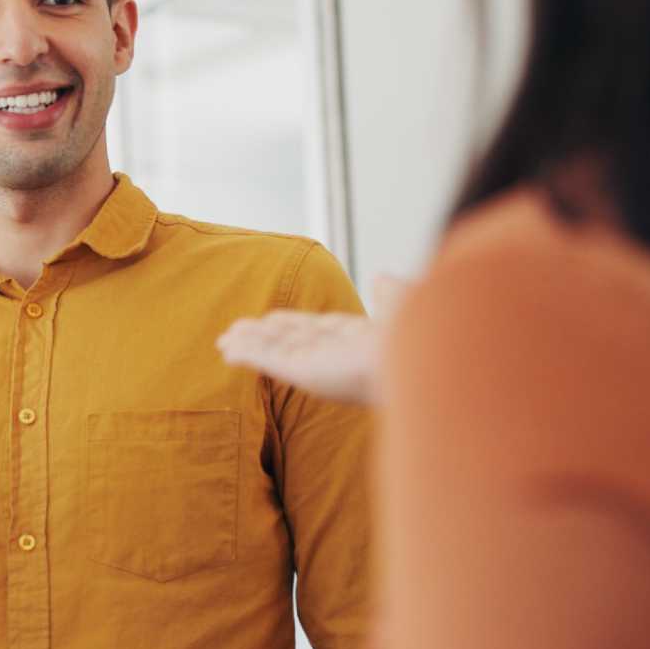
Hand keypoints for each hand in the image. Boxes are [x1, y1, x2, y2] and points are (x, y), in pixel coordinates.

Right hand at [215, 277, 410, 404]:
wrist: (426, 366)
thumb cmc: (420, 340)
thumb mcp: (405, 307)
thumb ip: (390, 294)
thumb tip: (382, 276)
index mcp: (354, 341)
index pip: (312, 329)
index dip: (287, 324)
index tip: (268, 320)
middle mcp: (331, 354)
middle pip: (286, 341)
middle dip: (261, 336)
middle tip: (234, 332)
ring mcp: (317, 365)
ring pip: (273, 350)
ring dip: (248, 344)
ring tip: (223, 340)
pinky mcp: (304, 372)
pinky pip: (268, 358)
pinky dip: (247, 353)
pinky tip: (228, 349)